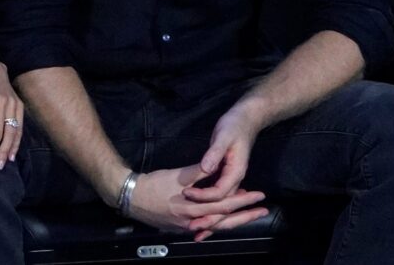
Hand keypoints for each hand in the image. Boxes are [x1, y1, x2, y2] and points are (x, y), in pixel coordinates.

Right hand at [128, 165, 266, 238]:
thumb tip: (214, 167)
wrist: (131, 197)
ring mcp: (186, 227)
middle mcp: (193, 221)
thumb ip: (198, 172)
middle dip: (245, 216)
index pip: (225, 205)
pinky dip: (216, 224)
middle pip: (225, 221)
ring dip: (233, 220)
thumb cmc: (153, 184)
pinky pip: (204, 228)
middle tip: (262, 211)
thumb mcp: (177, 175)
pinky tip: (221, 220)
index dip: (243, 200)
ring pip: (216, 226)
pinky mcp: (180, 227)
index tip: (258, 196)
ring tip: (246, 214)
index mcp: (193, 208)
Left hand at [179, 106, 267, 240]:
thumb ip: (215, 153)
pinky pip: (220, 197)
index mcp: (235, 172)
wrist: (247, 119)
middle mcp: (235, 179)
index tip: (186, 193)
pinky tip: (203, 213)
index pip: (219, 192)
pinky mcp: (227, 176)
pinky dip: (212, 207)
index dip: (202, 195)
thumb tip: (206, 168)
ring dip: (211, 218)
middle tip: (193, 229)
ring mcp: (232, 179)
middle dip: (209, 217)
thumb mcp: (224, 136)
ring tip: (197, 230)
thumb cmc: (235, 125)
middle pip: (223, 205)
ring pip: (222, 204)